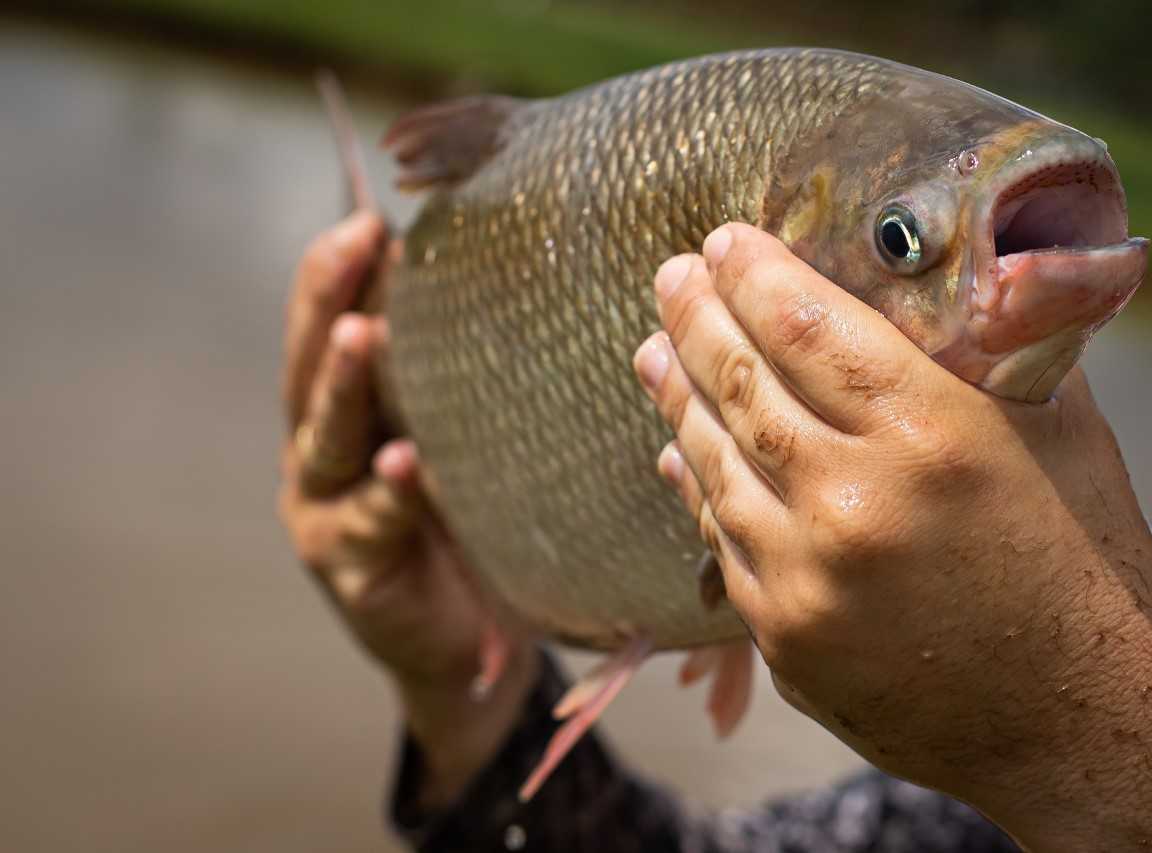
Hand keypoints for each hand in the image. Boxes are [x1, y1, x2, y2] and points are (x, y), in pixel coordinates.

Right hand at [277, 211, 535, 806]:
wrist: (471, 644)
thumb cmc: (472, 525)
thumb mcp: (461, 442)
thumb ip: (457, 382)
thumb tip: (514, 279)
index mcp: (347, 413)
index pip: (329, 327)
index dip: (339, 273)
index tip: (370, 218)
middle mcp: (322, 454)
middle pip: (312, 367)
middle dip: (329, 300)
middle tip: (354, 241)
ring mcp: (327, 512)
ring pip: (327, 438)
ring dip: (345, 385)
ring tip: (362, 335)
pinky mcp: (351, 569)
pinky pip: (370, 523)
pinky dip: (388, 493)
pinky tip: (404, 464)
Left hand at [633, 223, 1151, 851]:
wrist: (1080, 726)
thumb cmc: (1083, 564)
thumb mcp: (1062, 430)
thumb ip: (993, 349)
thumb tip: (930, 282)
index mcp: (933, 433)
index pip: (807, 324)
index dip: (753, 273)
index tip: (722, 240)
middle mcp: (855, 500)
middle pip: (741, 383)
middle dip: (694, 317)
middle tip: (668, 276)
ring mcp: (807, 576)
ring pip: (712, 460)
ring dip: (676, 396)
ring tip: (653, 351)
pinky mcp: (783, 635)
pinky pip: (719, 538)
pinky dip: (694, 483)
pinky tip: (678, 449)